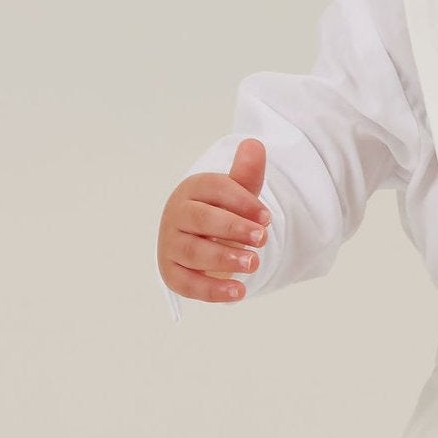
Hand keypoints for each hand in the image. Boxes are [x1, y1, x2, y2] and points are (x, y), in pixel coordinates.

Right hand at [157, 139, 271, 302]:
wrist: (201, 240)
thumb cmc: (221, 213)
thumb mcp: (236, 193)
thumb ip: (246, 174)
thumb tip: (254, 145)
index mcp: (192, 190)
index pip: (214, 189)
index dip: (242, 202)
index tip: (268, 218)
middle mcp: (175, 215)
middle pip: (201, 219)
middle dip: (233, 229)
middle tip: (262, 240)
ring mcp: (170, 245)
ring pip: (193, 251)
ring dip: (223, 258)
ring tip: (253, 263)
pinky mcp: (171, 272)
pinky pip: (188, 283)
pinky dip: (212, 290)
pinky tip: (238, 292)